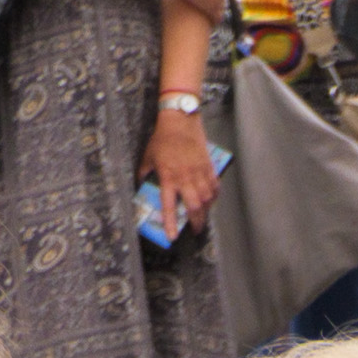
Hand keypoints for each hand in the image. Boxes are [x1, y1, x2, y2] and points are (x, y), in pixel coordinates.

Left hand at [148, 103, 217, 226]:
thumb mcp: (148, 156)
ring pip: (207, 199)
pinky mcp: (208, 166)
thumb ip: (145, 173)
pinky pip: (214, 186)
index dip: (171, 223)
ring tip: (204, 217)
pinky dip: (214, 196)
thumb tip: (143, 184)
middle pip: (195, 207)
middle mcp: (185, 177)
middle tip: (195, 230)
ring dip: (206, 211)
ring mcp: (199, 172)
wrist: (180, 120)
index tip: (172, 237)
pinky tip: (211, 200)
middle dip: (196, 222)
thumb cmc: (162, 138)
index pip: (170, 206)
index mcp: (168, 177)